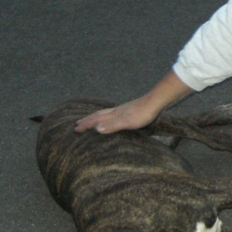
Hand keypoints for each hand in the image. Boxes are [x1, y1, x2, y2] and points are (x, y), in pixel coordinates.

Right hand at [74, 70, 193, 133]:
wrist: (156, 102)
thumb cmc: (143, 113)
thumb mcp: (127, 122)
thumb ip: (113, 126)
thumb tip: (97, 129)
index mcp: (113, 114)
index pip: (96, 120)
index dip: (85, 125)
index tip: (75, 129)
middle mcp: (116, 111)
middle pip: (98, 115)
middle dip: (87, 120)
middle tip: (77, 124)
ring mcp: (123, 110)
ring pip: (105, 113)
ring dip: (95, 117)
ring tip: (91, 120)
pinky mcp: (130, 110)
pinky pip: (113, 114)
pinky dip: (107, 116)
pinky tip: (112, 118)